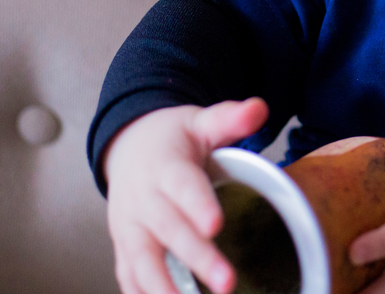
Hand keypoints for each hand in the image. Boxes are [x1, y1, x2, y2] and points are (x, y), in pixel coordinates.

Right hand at [103, 98, 269, 293]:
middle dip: (197, 258)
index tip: (216, 225)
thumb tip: (260, 108)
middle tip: (226, 282)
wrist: (128, 147)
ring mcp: (130, 227)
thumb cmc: (172, 139)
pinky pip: (129, 276)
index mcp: (166, 168)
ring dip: (165, 288)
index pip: (183, 187)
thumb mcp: (201, 122)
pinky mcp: (124, 247)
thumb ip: (230, 118)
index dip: (198, 205)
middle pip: (169, 231)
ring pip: (143, 261)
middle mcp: (144, 200)